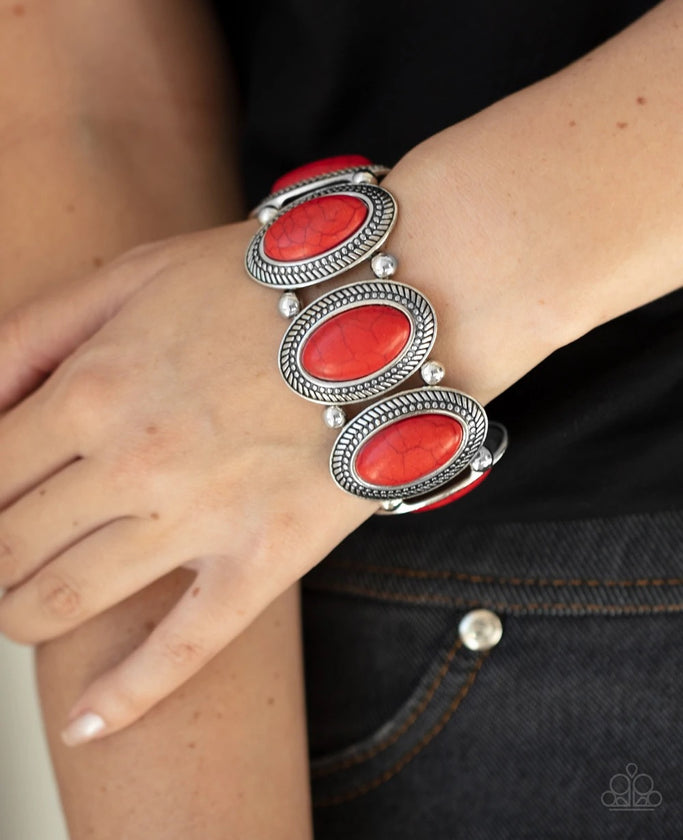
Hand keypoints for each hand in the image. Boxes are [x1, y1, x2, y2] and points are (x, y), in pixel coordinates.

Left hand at [0, 222, 378, 742]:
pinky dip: (124, 698)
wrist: (389, 309)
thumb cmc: (262, 283)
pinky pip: (182, 650)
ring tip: (18, 614)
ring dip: (19, 618)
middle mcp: (133, 462)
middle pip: (8, 546)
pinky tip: (87, 722)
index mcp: (92, 388)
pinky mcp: (264, 559)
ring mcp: (199, 519)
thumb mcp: (133, 273)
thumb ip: (33, 331)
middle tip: (1, 557)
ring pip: (66, 603)